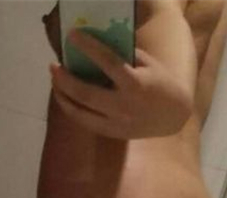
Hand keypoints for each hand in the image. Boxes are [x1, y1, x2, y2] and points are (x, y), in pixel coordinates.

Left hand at [50, 29, 192, 139]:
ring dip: (63, 97)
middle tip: (53, 66)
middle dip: (65, 79)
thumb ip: (122, 57)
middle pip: (85, 93)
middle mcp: (123, 106)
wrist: (173, 115)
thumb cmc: (159, 82)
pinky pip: (86, 122)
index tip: (72, 35)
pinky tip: (66, 98)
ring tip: (55, 83)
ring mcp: (116, 123)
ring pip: (80, 113)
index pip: (107, 62)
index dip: (88, 47)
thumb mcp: (146, 64)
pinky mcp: (112, 133)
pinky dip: (73, 109)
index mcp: (134, 84)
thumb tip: (94, 48)